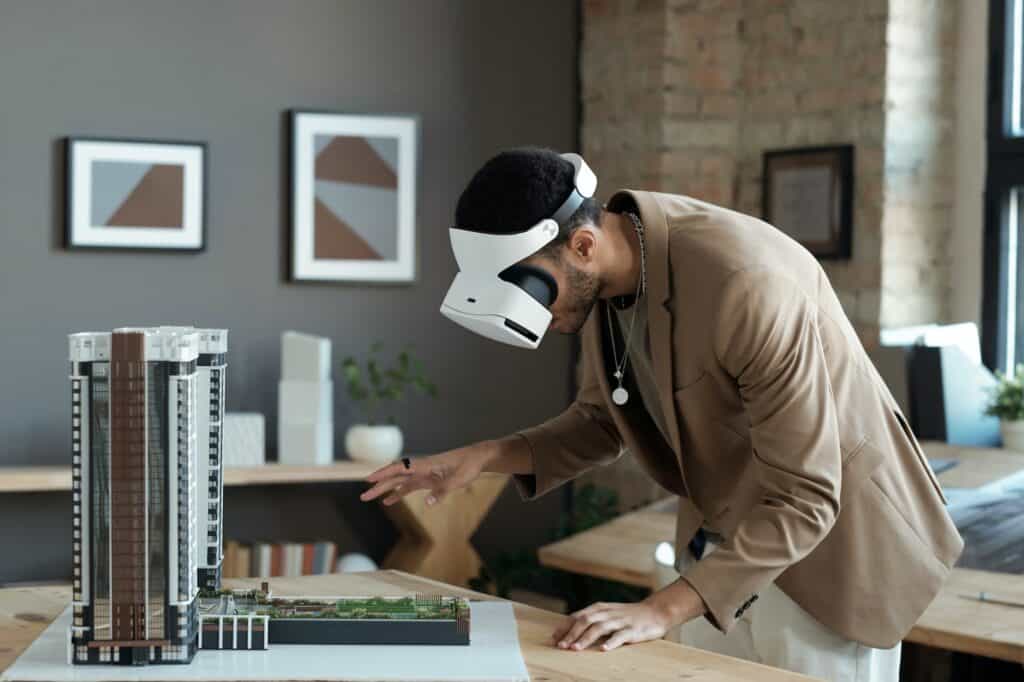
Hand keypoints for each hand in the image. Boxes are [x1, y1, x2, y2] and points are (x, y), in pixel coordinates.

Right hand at [359, 442, 491, 506]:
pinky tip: (389, 500)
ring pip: (399, 481)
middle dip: (378, 485)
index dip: (383, 473)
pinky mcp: (429, 479)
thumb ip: (442, 490)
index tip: (369, 479)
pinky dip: (399, 492)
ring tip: (370, 498)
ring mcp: (424, 473)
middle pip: (395, 476)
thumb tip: (427, 502)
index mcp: (426, 465)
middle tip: (363, 496)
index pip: (400, 468)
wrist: (478, 458)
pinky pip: (409, 486)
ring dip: (385, 489)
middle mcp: (421, 468)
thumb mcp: (458, 479)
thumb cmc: (469, 466)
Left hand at [551, 579, 705, 651]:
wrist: (655, 611)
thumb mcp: (607, 613)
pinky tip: (603, 649)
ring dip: (586, 638)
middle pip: (585, 621)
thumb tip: (570, 630)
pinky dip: (611, 642)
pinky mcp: (632, 630)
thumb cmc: (628, 615)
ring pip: (600, 627)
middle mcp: (608, 613)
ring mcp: (620, 621)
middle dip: (571, 633)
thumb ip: (591, 619)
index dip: (565, 626)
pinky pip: (620, 636)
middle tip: (561, 645)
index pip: (578, 616)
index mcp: (599, 608)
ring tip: (575, 649)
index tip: (554, 637)